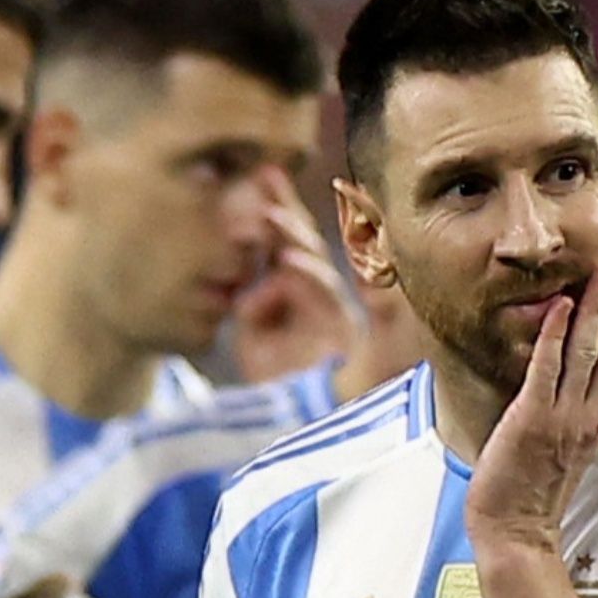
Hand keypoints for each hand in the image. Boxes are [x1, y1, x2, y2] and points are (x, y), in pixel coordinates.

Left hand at [230, 184, 356, 381]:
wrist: (291, 424)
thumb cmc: (274, 382)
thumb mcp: (254, 336)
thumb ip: (257, 304)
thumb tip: (259, 282)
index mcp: (297, 294)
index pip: (288, 242)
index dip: (278, 207)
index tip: (261, 175)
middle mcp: (320, 297)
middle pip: (306, 242)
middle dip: (287, 205)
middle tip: (267, 173)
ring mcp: (334, 311)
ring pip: (317, 261)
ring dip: (294, 234)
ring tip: (268, 213)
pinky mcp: (343, 331)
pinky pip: (328, 294)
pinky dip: (308, 275)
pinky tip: (285, 259)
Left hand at [464, 253, 597, 554]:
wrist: (516, 532)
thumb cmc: (531, 491)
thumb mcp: (564, 446)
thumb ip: (571, 410)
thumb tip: (568, 379)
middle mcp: (590, 415)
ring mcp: (564, 418)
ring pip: (588, 351)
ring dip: (596, 306)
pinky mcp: (533, 421)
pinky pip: (547, 370)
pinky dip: (556, 335)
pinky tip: (561, 304)